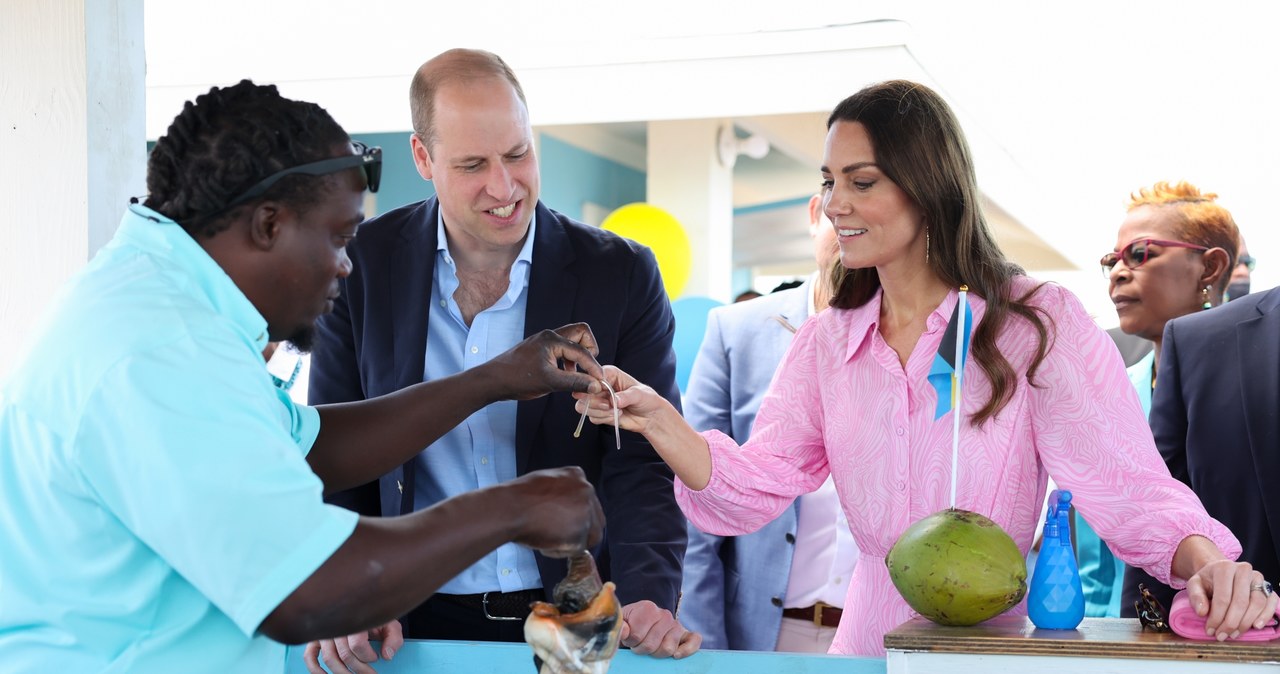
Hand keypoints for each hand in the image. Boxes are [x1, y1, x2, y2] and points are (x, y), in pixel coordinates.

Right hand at [303, 619, 402, 673]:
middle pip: (344, 655)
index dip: (368, 656)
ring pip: (329, 658)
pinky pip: (310, 656)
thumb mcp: (390, 624)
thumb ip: (393, 638)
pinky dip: (315, 669)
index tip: (377, 658)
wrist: (362, 604)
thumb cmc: (374, 616)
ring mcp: (325, 631)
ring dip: (342, 673)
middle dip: (360, 669)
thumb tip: (387, 655)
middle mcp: (337, 624)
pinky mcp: (316, 638)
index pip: (357, 644)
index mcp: (355, 618)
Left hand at [485, 324, 603, 400]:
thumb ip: (575, 382)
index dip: (594, 367)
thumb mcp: (550, 382)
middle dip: (590, 349)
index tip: (600, 381)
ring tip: (576, 373)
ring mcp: (543, 340)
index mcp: (552, 340)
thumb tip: (596, 385)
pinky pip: (561, 348)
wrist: (492, 380)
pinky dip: (568, 358)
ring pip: (571, 340)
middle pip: (581, 332)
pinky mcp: (539, 348)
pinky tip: (564, 373)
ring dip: (579, 354)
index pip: (582, 351)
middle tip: (589, 367)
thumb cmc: (518, 379)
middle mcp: (549, 335)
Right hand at [507, 466, 604, 557]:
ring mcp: (586, 512)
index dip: (577, 515)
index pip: (588, 500)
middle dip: (581, 531)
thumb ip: (562, 492)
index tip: (566, 521)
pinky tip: (544, 543)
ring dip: (571, 541)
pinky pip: (576, 549)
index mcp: (577, 476)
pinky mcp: (581, 533)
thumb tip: (566, 509)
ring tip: (548, 538)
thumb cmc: (519, 498)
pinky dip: (561, 550)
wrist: (511, 508)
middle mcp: (587, 491)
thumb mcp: (545, 482)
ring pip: (589, 536)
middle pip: (595, 519)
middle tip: (560, 536)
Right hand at [572, 365, 667, 435]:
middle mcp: (600, 386)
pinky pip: (592, 417)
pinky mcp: (599, 413)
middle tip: (608, 405)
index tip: (602, 392)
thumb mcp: (639, 394)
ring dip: (600, 412)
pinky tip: (616, 416)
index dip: (593, 385)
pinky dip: (603, 419)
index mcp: (609, 374)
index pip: (592, 376)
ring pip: (584, 406)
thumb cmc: (647, 399)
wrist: (650, 416)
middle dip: (595, 402)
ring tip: (615, 411)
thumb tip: (613, 401)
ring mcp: (598, 400)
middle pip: (583, 392)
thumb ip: (626, 396)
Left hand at [619, 600, 700, 658]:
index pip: (636, 635)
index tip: (628, 639)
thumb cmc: (632, 624)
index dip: (630, 642)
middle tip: (638, 645)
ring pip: (668, 649)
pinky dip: (686, 650)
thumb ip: (621, 626)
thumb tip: (625, 631)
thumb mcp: (623, 622)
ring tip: (651, 647)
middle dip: (641, 650)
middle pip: (651, 645)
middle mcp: (665, 614)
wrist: (643, 620)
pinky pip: (694, 641)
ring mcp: (676, 624)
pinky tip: (676, 655)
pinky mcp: (686, 634)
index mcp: (648, 608)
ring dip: (656, 653)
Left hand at [1185, 559, 1279, 639]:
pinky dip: (1265, 615)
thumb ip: (1196, 596)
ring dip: (1246, 623)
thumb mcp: (1194, 584)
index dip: (1217, 618)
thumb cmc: (1207, 580)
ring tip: (1234, 634)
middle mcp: (1243, 570)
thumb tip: (1202, 612)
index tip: (1210, 630)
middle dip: (1231, 623)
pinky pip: (1271, 602)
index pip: (1223, 598)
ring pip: (1257, 604)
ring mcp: (1258, 578)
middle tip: (1222, 636)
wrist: (1219, 571)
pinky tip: (1256, 626)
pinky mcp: (1267, 586)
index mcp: (1224, 568)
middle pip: (1241, 602)